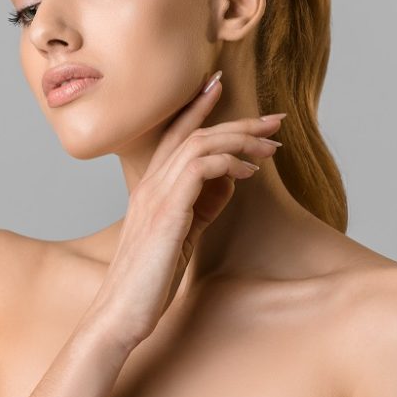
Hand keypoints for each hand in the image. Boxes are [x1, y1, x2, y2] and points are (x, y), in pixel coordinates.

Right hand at [88, 70, 285, 350]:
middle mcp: (150, 183)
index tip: (221, 85)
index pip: (174, 134)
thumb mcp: (183, 232)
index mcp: (151, 186)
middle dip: (238, 121)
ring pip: (200, 144)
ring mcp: (155, 195)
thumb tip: (230, 176)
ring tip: (272, 145)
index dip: (198, 106)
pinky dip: (229, 163)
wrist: (121, 311)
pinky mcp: (167, 212)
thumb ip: (202, 202)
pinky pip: (201, 168)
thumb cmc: (151, 275)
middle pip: (194, 133)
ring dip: (240, 139)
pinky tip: (249, 173)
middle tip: (274, 118)